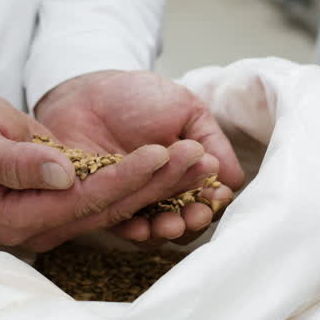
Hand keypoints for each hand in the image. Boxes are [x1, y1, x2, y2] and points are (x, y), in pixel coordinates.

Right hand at [0, 89, 203, 251]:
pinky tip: (178, 165)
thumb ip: (13, 161)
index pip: (82, 201)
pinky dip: (147, 180)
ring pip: (119, 203)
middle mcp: (41, 225)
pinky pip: (114, 195)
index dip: (123, 178)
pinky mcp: (69, 200)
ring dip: (162, 183)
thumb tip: (63, 175)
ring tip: (200, 159)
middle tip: (198, 156)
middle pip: (110, 207)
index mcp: (17, 217)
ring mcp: (57, 216)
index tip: (159, 153)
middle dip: (157, 182)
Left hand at [35, 71, 245, 244]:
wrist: (85, 90)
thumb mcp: (186, 109)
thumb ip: (211, 141)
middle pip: (181, 217)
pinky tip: (141, 227)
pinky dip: (130, 229)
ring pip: (153, 226)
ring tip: (172, 224)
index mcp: (181, 172)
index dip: (211, 200)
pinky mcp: (97, 205)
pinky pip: (115, 224)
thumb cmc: (138, 96)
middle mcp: (157, 191)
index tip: (215, 196)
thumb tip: (234, 180)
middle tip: (195, 214)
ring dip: (166, 229)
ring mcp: (128, 200)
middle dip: (191, 220)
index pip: (202, 196)